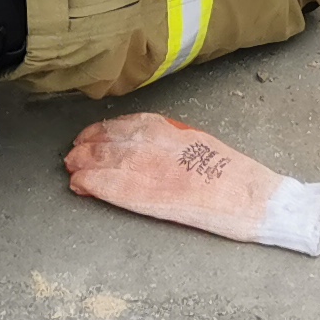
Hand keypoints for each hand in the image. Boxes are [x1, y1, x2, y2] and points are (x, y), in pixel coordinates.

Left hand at [64, 112, 319, 254]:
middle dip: (87, 147)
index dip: (102, 131)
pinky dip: (91, 184)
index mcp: (167, 128)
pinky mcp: (145, 194)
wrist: (246, 196)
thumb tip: (145, 147)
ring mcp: (146, 166)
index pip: (125, 124)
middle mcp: (152, 141)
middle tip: (73, 155)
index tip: (90, 136)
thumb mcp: (197, 143)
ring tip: (72, 170)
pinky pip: (109, 186)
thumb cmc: (230, 174)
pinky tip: (80, 187)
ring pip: (103, 160)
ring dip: (83, 164)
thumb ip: (169, 142)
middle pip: (108, 140)